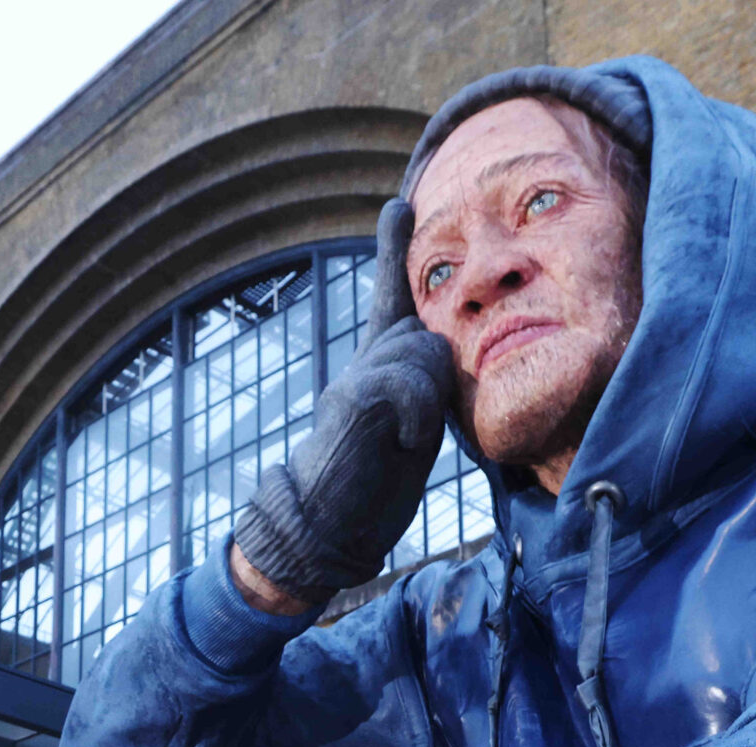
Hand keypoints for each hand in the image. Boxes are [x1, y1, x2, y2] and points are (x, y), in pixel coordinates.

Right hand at [229, 198, 454, 602]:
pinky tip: (405, 440)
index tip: (396, 205)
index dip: (391, 254)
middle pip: (426, 337)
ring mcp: (351, 380)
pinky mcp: (351, 400)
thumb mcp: (407, 432)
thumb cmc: (367, 491)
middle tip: (410, 430)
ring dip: (426, 399)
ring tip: (401, 442)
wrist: (318, 531)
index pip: (390, 305)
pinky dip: (417, 412)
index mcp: (375, 373)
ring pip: (423, 354)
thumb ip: (420, 388)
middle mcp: (359, 367)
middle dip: (434, 378)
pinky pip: (407, 381)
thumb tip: (437, 348)